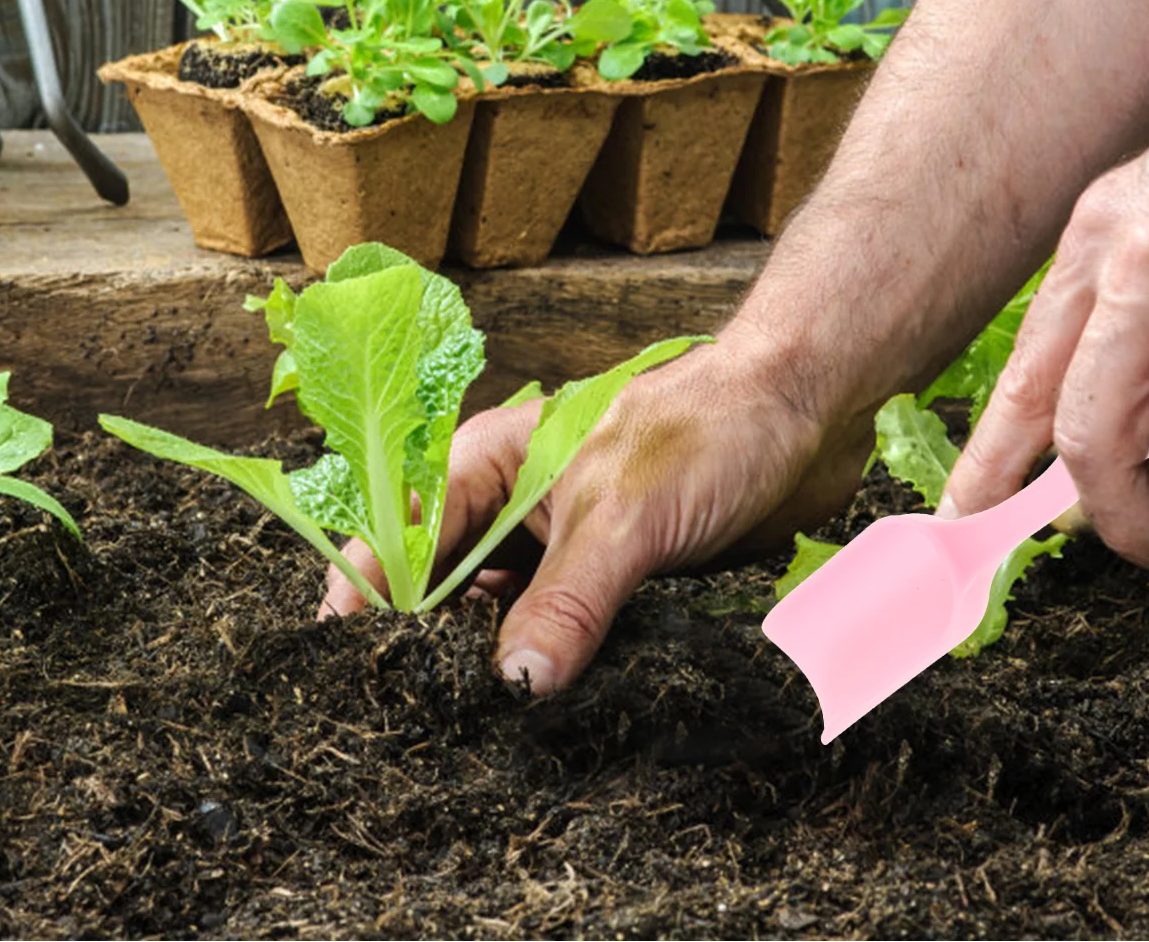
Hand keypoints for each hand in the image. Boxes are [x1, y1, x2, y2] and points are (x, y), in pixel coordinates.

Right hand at [320, 320, 875, 692]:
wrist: (805, 412)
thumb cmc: (707, 427)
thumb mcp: (624, 515)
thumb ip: (566, 599)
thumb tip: (512, 684)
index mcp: (493, 462)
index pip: (405, 532)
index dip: (369, 592)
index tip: (343, 659)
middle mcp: (518, 507)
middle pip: (446, 585)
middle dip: (427, 645)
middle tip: (410, 719)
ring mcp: (566, 547)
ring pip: (505, 618)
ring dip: (495, 667)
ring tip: (469, 736)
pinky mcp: (615, 582)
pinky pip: (567, 637)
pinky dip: (553, 674)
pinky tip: (549, 720)